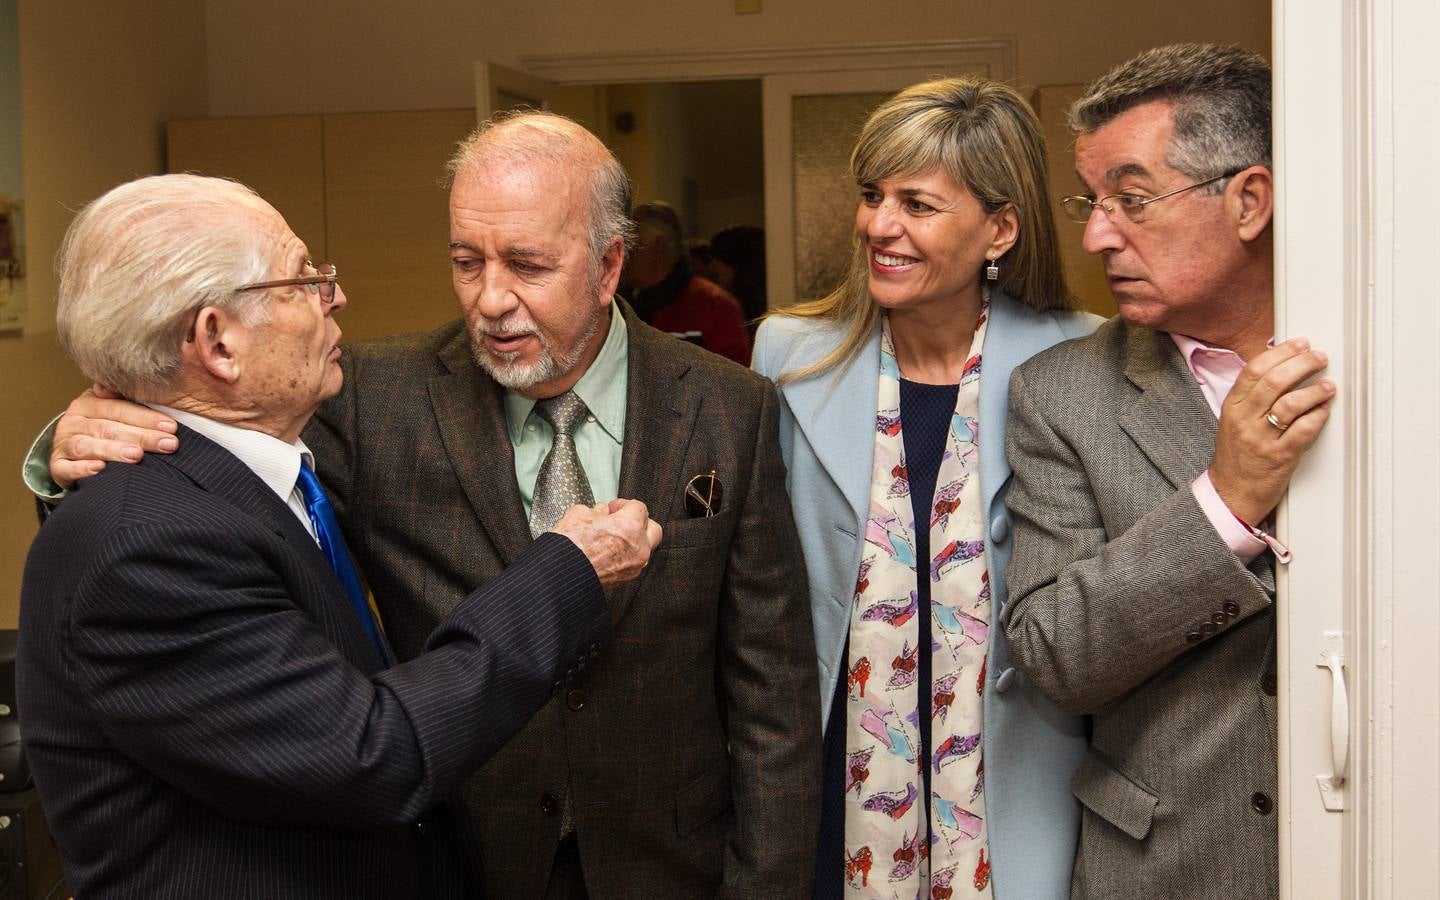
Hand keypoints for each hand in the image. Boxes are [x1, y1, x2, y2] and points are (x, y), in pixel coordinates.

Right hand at [52, 385, 178, 488]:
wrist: (75, 456)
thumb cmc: (106, 430)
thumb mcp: (116, 411)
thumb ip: (128, 400)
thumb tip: (144, 383)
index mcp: (89, 403)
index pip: (119, 408)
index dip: (146, 417)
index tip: (171, 427)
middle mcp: (73, 421)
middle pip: (108, 428)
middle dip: (141, 436)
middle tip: (167, 444)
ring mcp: (62, 444)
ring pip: (86, 446)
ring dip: (113, 450)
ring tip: (137, 455)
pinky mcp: (57, 466)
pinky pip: (66, 468)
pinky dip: (82, 469)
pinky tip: (100, 469)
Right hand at [550, 499, 662, 589]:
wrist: (558, 577)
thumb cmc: (568, 548)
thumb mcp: (579, 515)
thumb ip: (595, 511)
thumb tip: (599, 512)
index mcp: (630, 527)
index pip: (638, 507)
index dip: (623, 504)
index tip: (613, 507)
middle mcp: (638, 547)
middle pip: (652, 528)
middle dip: (638, 522)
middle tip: (621, 519)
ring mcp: (634, 565)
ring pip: (644, 548)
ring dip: (632, 540)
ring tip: (611, 536)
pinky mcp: (625, 579)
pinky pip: (633, 562)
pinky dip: (625, 555)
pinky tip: (607, 551)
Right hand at [1209, 338, 1336, 523]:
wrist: (1231, 493)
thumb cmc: (1237, 456)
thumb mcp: (1234, 419)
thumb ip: (1253, 395)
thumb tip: (1282, 367)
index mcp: (1232, 406)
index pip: (1255, 369)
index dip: (1281, 352)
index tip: (1300, 344)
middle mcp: (1244, 420)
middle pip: (1275, 381)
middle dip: (1302, 364)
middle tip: (1319, 358)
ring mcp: (1261, 439)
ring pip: (1291, 404)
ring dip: (1315, 391)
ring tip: (1327, 386)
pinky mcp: (1280, 457)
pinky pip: (1304, 431)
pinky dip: (1318, 417)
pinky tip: (1324, 411)